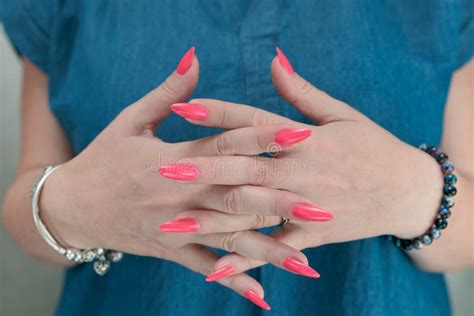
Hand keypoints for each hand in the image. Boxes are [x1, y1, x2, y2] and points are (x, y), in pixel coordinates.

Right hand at [38, 50, 317, 306]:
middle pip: (237, 198)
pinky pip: (206, 268)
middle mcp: (179, 196)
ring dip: (267, 249)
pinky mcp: (170, 250)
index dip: (262, 140)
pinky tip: (262, 295)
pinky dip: (232, 280)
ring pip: (228, 238)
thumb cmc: (102, 158)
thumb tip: (195, 58)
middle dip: (279, 202)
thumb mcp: (131, 120)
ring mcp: (176, 228)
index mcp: (171, 158)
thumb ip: (168, 93)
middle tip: (320, 206)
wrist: (70, 207)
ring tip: (305, 260)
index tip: (299, 137)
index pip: (225, 147)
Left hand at [167, 49, 442, 278]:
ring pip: (253, 211)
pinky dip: (247, 259)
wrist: (408, 191)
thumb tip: (273, 60)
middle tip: (165, 169)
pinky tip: (216, 269)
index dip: (219, 114)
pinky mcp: (313, 234)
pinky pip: (275, 248)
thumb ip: (302, 92)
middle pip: (246, 168)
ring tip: (176, 221)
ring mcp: (306, 205)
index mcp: (306, 139)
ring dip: (214, 218)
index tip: (184, 109)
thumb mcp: (342, 114)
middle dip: (204, 169)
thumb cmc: (374, 147)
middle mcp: (302, 172)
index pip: (254, 123)